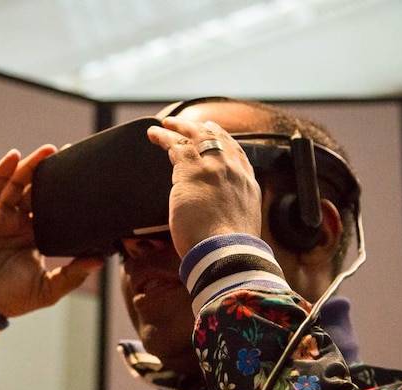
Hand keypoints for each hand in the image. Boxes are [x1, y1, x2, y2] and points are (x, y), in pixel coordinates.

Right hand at [0, 146, 104, 317]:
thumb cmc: (9, 300)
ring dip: (30, 166)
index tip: (84, 175)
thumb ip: (73, 274)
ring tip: (48, 150)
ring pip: (15, 185)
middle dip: (50, 172)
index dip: (66, 192)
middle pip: (35, 191)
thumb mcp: (48, 290)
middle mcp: (16, 224)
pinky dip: (2, 172)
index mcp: (35, 237)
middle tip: (70, 153)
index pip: (53, 208)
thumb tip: (101, 259)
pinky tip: (14, 157)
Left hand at [147, 117, 261, 256]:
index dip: (224, 140)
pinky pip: (175, 145)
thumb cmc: (229, 251)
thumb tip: (221, 220)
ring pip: (196, 137)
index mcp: (247, 185)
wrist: (226, 253)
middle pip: (218, 139)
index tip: (214, 131)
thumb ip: (231, 214)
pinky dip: (163, 137)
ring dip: (180, 128)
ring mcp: (214, 168)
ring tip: (167, 124)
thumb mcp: (240, 226)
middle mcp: (233, 171)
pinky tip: (154, 134)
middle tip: (187, 124)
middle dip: (201, 128)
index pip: (236, 153)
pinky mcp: (191, 170)